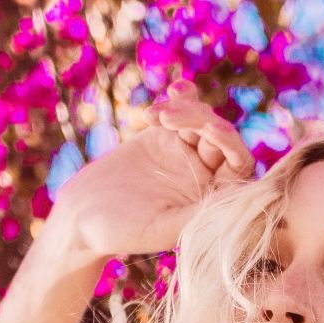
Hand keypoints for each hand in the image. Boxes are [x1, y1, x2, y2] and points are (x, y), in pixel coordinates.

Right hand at [46, 79, 255, 261]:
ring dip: (184, 109)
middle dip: (199, 120)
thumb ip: (199, 212)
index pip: (239, 165)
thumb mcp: (163, 227)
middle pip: (219, 136)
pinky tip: (173, 90)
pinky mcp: (162, 135)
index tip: (210, 129)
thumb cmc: (124, 232)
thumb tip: (238, 197)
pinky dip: (180, 97)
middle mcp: (205, 174)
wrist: (84, 217)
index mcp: (214, 197)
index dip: (230, 143)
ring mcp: (185, 152)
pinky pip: (179, 109)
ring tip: (156, 115)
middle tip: (168, 117)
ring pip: (200, 119)